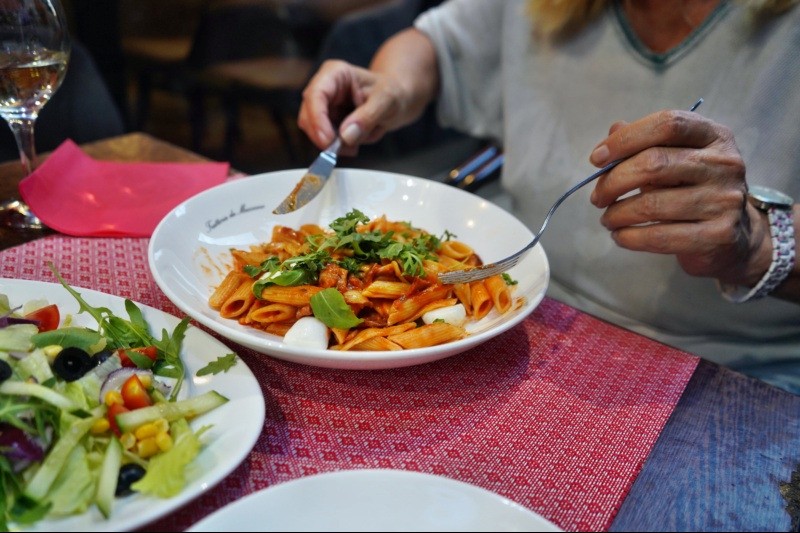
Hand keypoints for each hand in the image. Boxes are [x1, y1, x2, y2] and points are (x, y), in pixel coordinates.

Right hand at [297, 59, 405, 154]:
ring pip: (313, 130)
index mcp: (335, 73)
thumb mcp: (386, 101)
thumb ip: (367, 117)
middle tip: (345, 149)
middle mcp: (324, 87)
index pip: (316, 95)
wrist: (397, 99)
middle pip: (308, 115)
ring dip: (332, 143)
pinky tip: (353, 145)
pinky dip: (337, 146)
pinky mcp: (326, 121)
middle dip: (323, 136)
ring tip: (355, 145)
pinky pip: (323, 139)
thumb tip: (346, 135)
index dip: (317, 119)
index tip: (328, 141)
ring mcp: (323, 105)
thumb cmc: (392, 92)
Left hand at [588, 109, 771, 286]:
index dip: (626, 139)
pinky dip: (630, 237)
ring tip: (607, 219)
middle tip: (598, 197)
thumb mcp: (675, 159)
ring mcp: (724, 200)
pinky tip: (620, 236)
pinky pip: (659, 236)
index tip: (596, 158)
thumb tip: (613, 132)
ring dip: (617, 214)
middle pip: (654, 163)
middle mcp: (724, 164)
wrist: (733, 237)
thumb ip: (644, 144)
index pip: (667, 124)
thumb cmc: (693, 191)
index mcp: (714, 136)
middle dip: (614, 181)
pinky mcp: (718, 235)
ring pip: (652, 204)